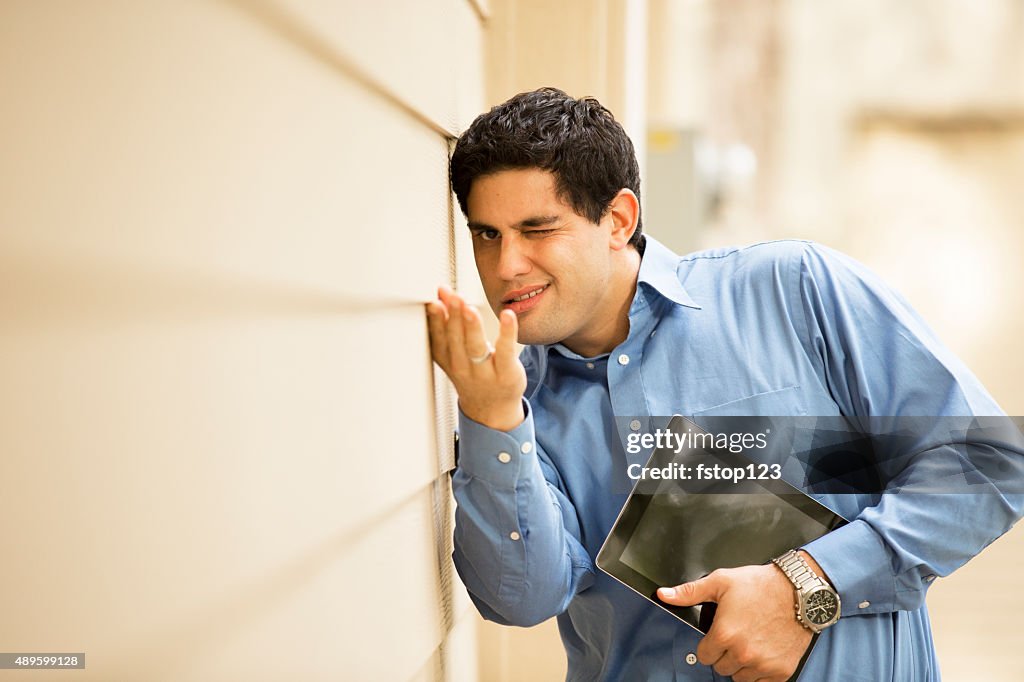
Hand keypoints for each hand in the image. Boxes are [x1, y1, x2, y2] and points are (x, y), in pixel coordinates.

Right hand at [425, 285, 526, 431]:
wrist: (492, 408)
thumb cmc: (472, 374)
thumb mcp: (453, 354)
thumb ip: (447, 326)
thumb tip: (442, 296)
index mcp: (447, 359)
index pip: (439, 338)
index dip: (436, 320)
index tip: (434, 301)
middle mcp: (463, 366)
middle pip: (456, 339)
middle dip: (453, 317)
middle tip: (452, 297)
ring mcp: (485, 372)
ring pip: (475, 347)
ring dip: (472, 326)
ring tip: (469, 307)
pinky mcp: (507, 373)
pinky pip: (505, 351)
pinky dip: (507, 332)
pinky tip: (508, 315)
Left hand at [657, 562, 813, 681]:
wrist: (799, 591)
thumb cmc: (761, 585)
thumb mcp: (721, 582)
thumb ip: (690, 592)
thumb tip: (665, 595)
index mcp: (724, 633)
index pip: (703, 655)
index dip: (709, 644)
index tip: (718, 635)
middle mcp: (743, 652)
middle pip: (721, 668)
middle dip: (724, 653)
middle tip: (736, 636)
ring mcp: (763, 664)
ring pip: (739, 677)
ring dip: (741, 664)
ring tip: (750, 643)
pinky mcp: (781, 671)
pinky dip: (760, 672)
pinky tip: (763, 653)